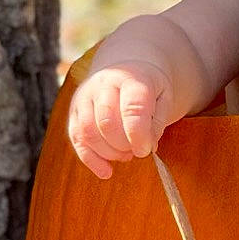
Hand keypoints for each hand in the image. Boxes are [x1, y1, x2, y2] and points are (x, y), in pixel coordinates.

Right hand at [68, 61, 174, 178]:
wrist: (127, 68)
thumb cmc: (148, 88)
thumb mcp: (164, 98)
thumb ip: (157, 122)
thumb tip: (147, 146)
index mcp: (130, 78)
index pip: (132, 108)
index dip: (138, 135)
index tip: (146, 149)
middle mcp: (102, 84)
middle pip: (106, 122)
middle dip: (123, 145)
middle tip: (137, 151)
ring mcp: (84, 97)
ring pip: (88, 132)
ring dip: (108, 153)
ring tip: (126, 155)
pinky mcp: (74, 111)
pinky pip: (77, 139)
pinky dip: (91, 160)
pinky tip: (106, 171)